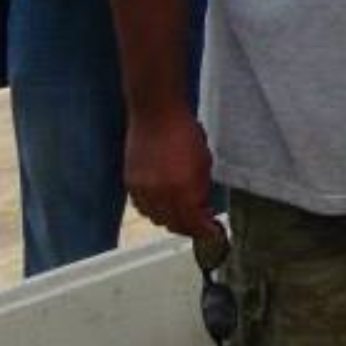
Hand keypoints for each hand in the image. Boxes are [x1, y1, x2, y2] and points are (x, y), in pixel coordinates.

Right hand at [125, 106, 218, 240]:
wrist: (156, 114)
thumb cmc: (185, 132)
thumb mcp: (204, 162)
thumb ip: (202, 189)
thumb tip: (203, 209)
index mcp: (184, 190)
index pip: (195, 224)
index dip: (206, 231)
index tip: (215, 232)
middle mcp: (161, 195)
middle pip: (175, 225)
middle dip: (190, 227)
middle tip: (201, 222)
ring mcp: (143, 191)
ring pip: (157, 220)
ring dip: (171, 220)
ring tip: (183, 213)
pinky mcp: (130, 184)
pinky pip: (142, 208)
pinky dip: (154, 210)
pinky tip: (163, 203)